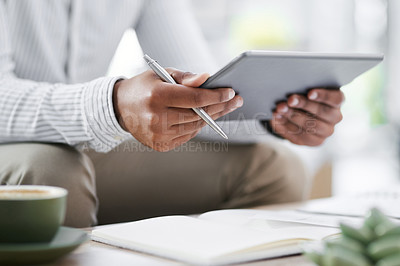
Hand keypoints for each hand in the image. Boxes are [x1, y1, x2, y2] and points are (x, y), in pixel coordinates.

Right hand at [113, 68, 242, 151]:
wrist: (121, 108)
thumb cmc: (144, 87)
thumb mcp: (162, 75)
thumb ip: (186, 78)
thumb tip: (207, 78)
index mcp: (157, 97)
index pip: (195, 98)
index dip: (216, 96)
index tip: (231, 92)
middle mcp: (157, 118)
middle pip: (199, 114)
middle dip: (220, 106)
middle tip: (235, 100)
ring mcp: (159, 135)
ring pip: (196, 126)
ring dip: (212, 117)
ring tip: (224, 107)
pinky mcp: (161, 145)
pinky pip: (188, 135)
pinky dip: (198, 126)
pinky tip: (206, 117)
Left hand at [269, 88, 343, 145]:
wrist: (301, 112)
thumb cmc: (304, 95)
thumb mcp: (305, 89)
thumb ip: (302, 88)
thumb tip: (289, 89)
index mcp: (336, 101)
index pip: (336, 99)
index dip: (324, 96)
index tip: (309, 93)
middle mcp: (335, 117)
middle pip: (322, 112)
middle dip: (304, 105)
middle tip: (289, 100)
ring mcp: (326, 131)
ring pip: (311, 126)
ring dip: (293, 117)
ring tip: (279, 109)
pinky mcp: (314, 141)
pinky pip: (300, 136)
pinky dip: (286, 127)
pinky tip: (277, 119)